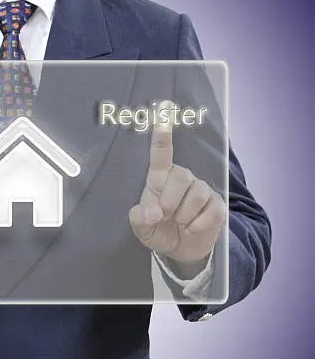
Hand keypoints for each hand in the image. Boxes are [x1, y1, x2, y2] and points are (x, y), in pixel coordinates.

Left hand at [129, 101, 225, 269]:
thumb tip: (153, 211)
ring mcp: (202, 190)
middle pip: (181, 176)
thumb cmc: (159, 231)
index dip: (162, 133)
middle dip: (171, 202)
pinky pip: (211, 210)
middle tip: (166, 216)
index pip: (161, 153)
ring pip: (197, 194)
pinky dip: (198, 225)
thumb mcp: (142, 229)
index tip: (163, 109)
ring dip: (184, 216)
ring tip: (179, 223)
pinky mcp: (217, 204)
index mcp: (159, 179)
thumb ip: (140, 219)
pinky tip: (192, 228)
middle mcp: (182, 179)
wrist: (181, 250)